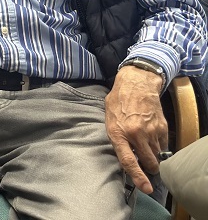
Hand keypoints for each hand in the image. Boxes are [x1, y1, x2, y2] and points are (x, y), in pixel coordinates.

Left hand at [104, 65, 167, 193]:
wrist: (136, 84)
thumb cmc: (118, 102)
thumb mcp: (109, 120)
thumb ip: (116, 138)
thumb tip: (124, 157)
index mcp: (118, 133)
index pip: (128, 160)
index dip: (138, 176)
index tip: (146, 187)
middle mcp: (136, 134)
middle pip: (149, 162)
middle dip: (149, 167)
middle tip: (146, 163)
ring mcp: (151, 131)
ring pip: (157, 155)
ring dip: (153, 155)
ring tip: (145, 143)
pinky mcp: (162, 127)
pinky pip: (164, 145)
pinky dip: (159, 145)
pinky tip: (151, 135)